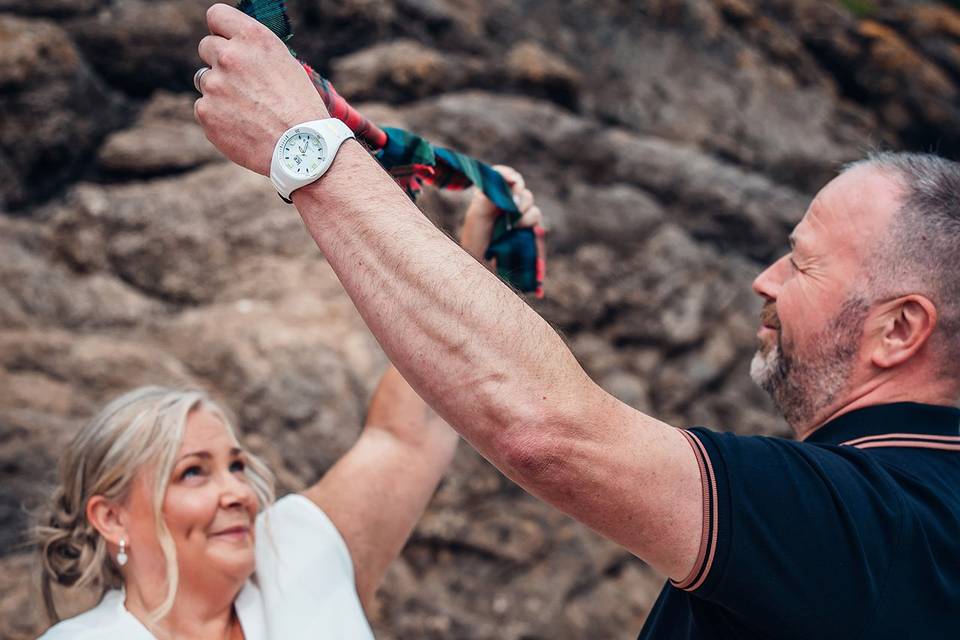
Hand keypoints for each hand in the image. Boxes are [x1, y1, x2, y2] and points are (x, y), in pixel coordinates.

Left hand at [194, 4, 330, 175]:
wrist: (301, 148)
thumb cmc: (300, 108)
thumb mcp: (285, 65)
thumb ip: (254, 52)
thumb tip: (235, 48)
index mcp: (253, 38)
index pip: (217, 15)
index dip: (222, 30)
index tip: (227, 41)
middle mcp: (229, 56)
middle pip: (206, 47)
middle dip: (219, 61)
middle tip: (242, 84)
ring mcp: (213, 85)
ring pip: (204, 80)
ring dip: (219, 90)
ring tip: (247, 110)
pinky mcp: (205, 112)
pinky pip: (204, 108)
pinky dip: (218, 117)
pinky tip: (242, 127)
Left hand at [460, 165, 542, 259]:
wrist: (485, 268)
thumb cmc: (476, 242)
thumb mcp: (478, 216)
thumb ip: (490, 197)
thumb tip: (511, 183)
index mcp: (490, 197)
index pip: (501, 177)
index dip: (508, 174)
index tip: (512, 180)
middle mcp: (505, 204)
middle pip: (520, 187)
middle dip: (518, 195)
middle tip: (512, 207)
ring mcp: (518, 216)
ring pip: (530, 201)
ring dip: (523, 211)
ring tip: (512, 226)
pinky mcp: (528, 229)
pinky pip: (536, 218)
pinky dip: (529, 222)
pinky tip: (519, 231)